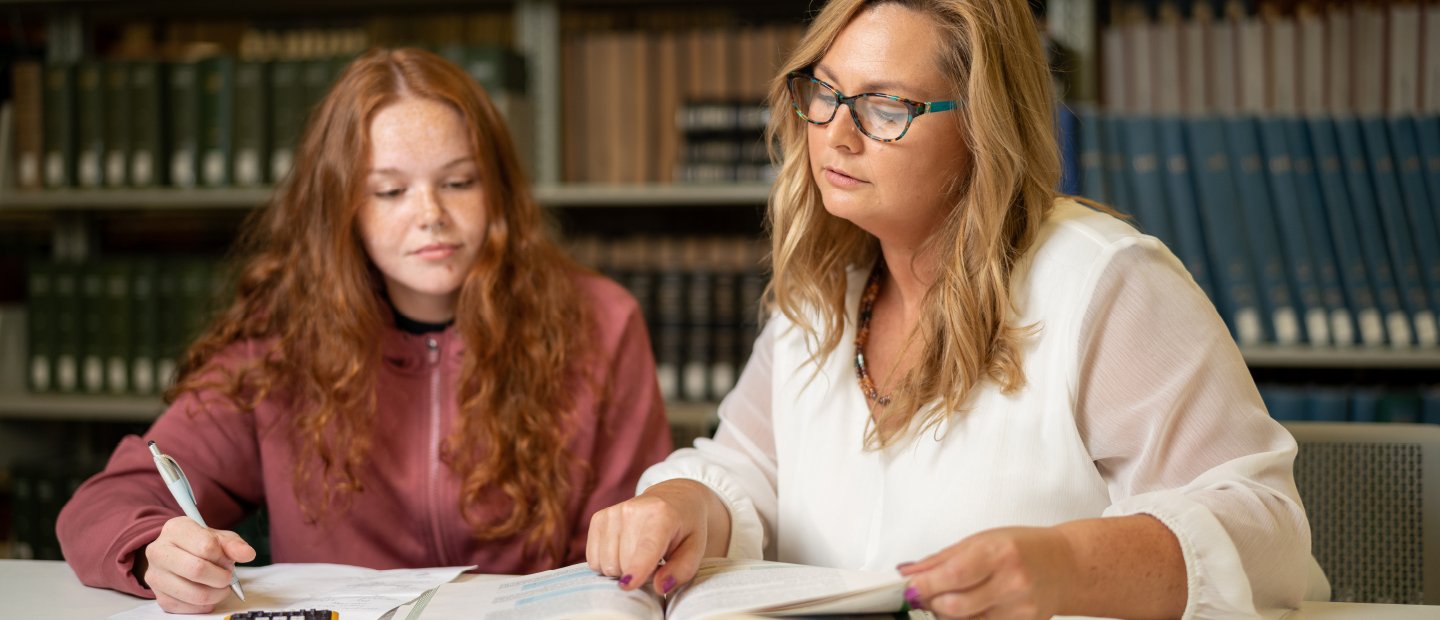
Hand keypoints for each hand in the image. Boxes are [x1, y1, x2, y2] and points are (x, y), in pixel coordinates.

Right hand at [142, 516, 255, 612]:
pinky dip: (205, 605)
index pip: (206, 546)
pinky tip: (207, 593)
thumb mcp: (219, 537)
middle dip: (221, 577)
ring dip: (216, 594)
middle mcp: (159, 551)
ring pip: (194, 593)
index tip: (228, 561)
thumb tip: (247, 554)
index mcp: (176, 529)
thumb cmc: (200, 544)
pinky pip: (188, 608)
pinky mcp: (159, 597)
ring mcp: (155, 575)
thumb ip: (234, 545)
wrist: (178, 555)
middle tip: (228, 577)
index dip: (223, 557)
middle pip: (197, 570)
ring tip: (220, 586)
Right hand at [585, 479, 729, 594]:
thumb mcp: (695, 550)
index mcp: (663, 515)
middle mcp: (633, 509)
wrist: (674, 499)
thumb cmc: (685, 530)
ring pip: (607, 564)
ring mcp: (612, 512)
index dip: (637, 568)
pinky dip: (607, 564)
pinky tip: (623, 553)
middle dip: (639, 575)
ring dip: (623, 570)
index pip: (647, 546)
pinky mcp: (598, 518)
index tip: (628, 585)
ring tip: (639, 557)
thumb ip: (681, 570)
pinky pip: (594, 560)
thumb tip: (658, 587)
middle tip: (654, 564)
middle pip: (624, 563)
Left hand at [898, 526, 1077, 619]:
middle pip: (955, 606)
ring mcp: (1020, 609)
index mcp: (999, 554)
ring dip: (948, 613)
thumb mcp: (982, 540)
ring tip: (951, 597)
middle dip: (932, 602)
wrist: (1065, 566)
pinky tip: (973, 607)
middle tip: (925, 593)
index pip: (952, 575)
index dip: (925, 585)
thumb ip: (942, 559)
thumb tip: (908, 572)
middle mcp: (1012, 583)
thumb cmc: (1024, 548)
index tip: (908, 587)